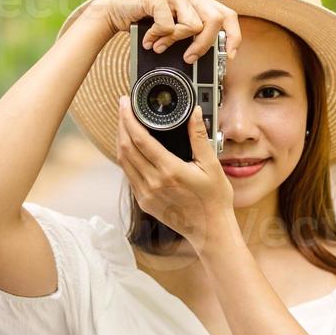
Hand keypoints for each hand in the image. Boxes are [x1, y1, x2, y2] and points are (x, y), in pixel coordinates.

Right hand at [90, 0, 241, 62]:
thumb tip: (210, 55)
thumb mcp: (174, 24)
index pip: (227, 14)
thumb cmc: (145, 18)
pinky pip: (168, 26)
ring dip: (174, 41)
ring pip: (193, 25)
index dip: (233, 36)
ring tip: (161, 44)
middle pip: (215, 20)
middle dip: (204, 45)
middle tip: (189, 57)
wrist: (115, 8)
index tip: (229, 56)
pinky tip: (149, 39)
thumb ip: (191, 31)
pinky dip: (157, 37)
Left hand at [116, 93, 233, 254]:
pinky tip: (132, 148)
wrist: (210, 230)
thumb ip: (199, 137)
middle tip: (123, 108)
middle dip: (121, 124)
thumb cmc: (214, 199)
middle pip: (126, 147)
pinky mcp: (144, 202)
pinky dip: (127, 158)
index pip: (140, 139)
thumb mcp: (211, 165)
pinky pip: (129, 175)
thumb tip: (194, 113)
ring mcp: (146, 194)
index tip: (126, 104)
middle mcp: (153, 183)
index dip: (128, 118)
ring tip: (125, 124)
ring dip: (121, 140)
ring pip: (123, 161)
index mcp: (169, 171)